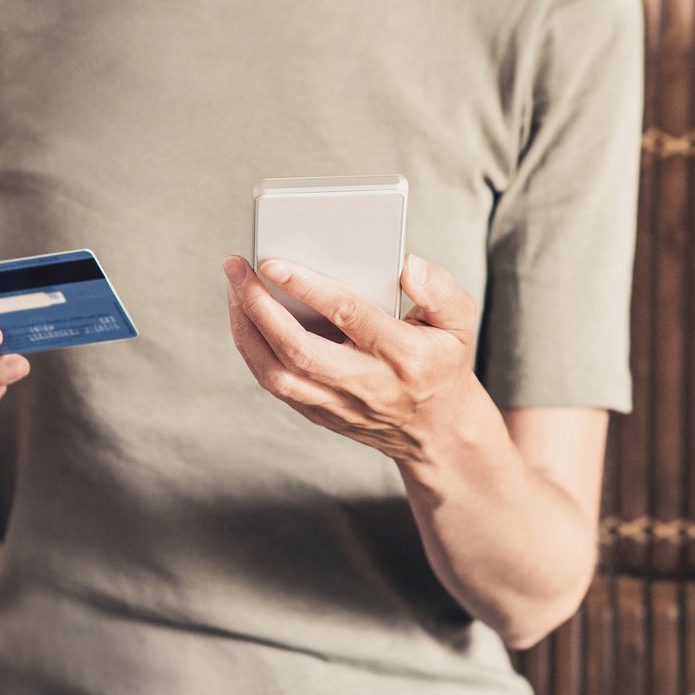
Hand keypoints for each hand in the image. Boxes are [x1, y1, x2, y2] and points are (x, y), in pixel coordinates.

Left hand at [222, 253, 487, 463]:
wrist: (437, 432)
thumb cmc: (443, 363)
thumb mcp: (460, 322)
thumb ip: (439, 289)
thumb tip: (404, 264)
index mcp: (405, 357)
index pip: (350, 317)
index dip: (309, 287)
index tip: (274, 262)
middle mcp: (367, 385)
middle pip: (299, 350)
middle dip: (259, 306)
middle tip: (237, 268)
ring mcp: (338, 405)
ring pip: (276, 373)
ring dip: (246, 329)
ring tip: (234, 287)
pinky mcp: (319, 414)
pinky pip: (275, 383)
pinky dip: (251, 348)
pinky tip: (243, 316)